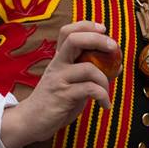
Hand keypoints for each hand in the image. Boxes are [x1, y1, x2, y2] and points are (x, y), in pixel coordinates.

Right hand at [0, 21, 116, 147]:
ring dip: (105, 80)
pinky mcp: (62, 95)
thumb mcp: (71, 83)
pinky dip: (103, 96)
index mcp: (59, 59)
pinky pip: (90, 89)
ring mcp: (58, 79)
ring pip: (89, 68)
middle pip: (74, 39)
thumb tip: (117, 66)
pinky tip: (104, 105)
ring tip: (107, 93)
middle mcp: (57, 65)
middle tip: (114, 48)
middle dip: (98, 40)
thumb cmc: (54, 101)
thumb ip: (90, 73)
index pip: (68, 31)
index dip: (86, 25)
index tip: (103, 29)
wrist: (31, 121)